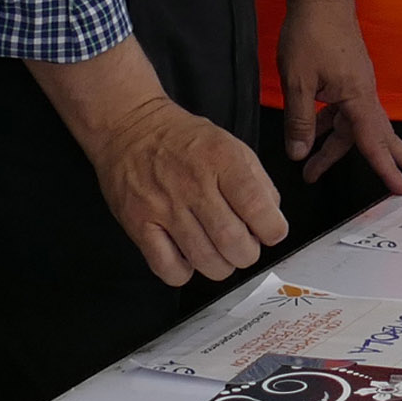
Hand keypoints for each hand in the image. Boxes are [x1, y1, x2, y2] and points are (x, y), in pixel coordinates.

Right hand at [76, 81, 286, 285]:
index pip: (258, 207)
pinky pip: (168, 268)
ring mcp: (163, 206)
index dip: (273, 230)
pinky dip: (184, 272)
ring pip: (204, 260)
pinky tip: (188, 257)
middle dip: (248, 253)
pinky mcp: (139, 223)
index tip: (271, 232)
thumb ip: (258, 182)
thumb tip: (272, 219)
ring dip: (221, 266)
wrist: (128, 128)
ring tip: (219, 253)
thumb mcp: (231, 145)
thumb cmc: (183, 140)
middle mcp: (192, 183)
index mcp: (221, 159)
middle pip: (233, 241)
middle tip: (245, 246)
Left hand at [277, 0, 401, 192]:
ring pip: (354, 126)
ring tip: (313, 171)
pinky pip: (345, 111)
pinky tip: (313, 133)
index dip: (387, 169)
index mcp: (357, 97)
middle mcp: (364, 94)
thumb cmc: (310, 34)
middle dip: (394, 162)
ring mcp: (357, 85)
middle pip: (381, 136)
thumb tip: (299, 154)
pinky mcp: (348, 77)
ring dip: (337, 149)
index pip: (373, 142)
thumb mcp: (298, 81)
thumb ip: (299, 120)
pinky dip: (331, 126)